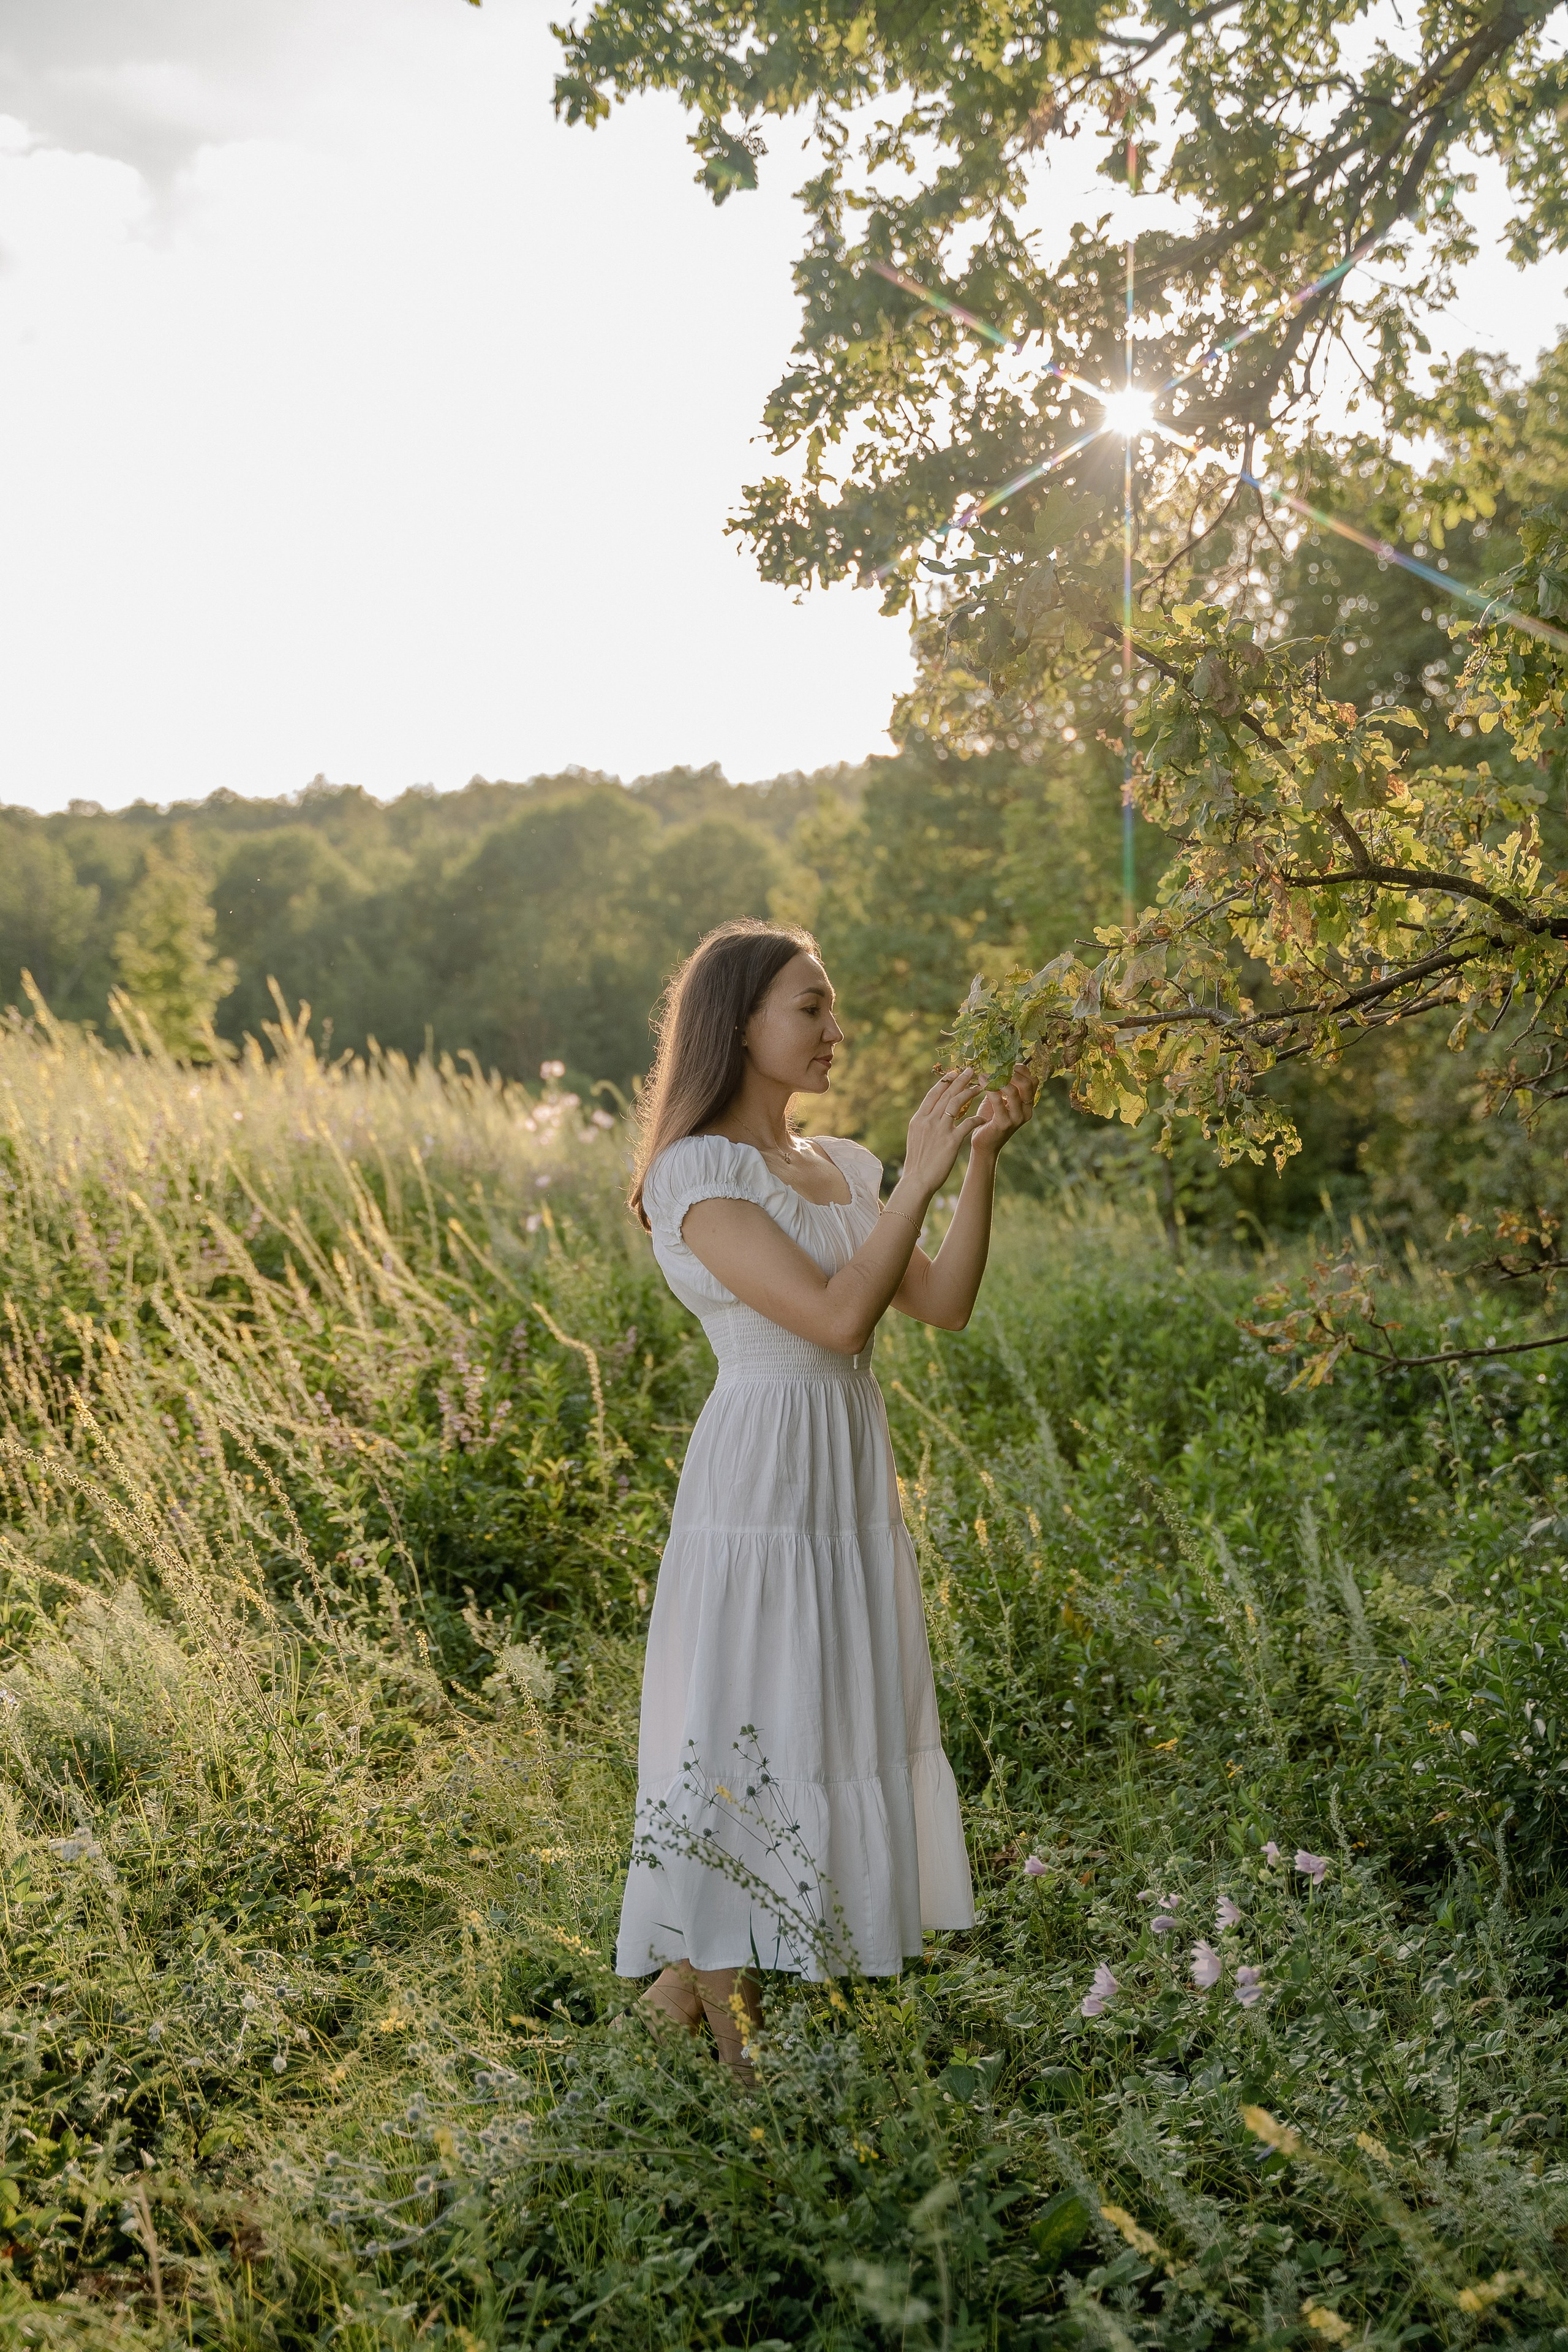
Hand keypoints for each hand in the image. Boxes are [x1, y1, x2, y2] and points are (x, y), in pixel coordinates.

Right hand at [901, 1068, 986, 1196]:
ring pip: (956, 1104)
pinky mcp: (950, 1141)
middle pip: (946, 1094)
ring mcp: (939, 1130)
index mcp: (919, 1119)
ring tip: (980, 1087)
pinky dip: (975, 1119)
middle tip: (971, 1070)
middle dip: (959, 1080)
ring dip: (969, 1093)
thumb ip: (924, 1123)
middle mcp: (928, 1121)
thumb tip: (932, 1113)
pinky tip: (983, 1117)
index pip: (933, 1094)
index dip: (945, 1082)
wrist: (917, 1180)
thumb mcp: (917, 1137)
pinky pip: (966, 1124)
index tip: (954, 1072)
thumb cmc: (918, 1161)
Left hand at [967, 1064, 1036, 1162]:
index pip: (1033, 1082)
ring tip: (986, 1074)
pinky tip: (982, 1081)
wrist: (983, 1144)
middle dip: (1012, 1073)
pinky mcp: (1004, 1124)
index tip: (1008, 1064)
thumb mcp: (999, 1101)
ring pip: (1013, 1091)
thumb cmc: (989, 1120)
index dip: (1022, 1070)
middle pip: (1027, 1084)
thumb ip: (1002, 1087)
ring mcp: (1017, 1118)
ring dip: (998, 1079)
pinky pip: (998, 1101)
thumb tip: (999, 1067)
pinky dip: (989, 1088)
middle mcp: (1026, 1112)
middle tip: (998, 1068)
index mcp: (1027, 1105)